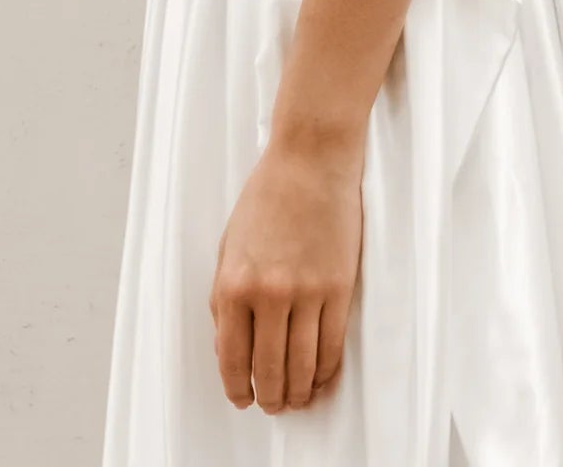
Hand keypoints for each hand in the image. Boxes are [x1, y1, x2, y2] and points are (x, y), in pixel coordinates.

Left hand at [209, 130, 365, 412]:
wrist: (311, 158)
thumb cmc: (268, 195)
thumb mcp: (229, 246)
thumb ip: (224, 299)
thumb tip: (229, 347)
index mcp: (232, 284)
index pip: (232, 358)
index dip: (238, 388)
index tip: (243, 397)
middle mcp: (267, 294)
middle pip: (268, 370)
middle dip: (270, 397)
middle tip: (273, 404)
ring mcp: (306, 292)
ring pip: (302, 366)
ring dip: (298, 391)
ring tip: (297, 398)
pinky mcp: (338, 287)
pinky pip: (332, 345)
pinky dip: (326, 371)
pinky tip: (321, 377)